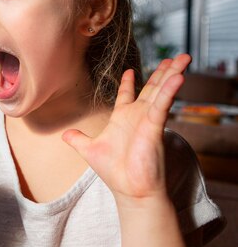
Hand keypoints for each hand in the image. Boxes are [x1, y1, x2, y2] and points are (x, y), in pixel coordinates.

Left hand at [62, 54, 190, 204]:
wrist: (130, 191)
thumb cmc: (114, 172)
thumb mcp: (89, 150)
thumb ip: (78, 139)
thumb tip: (64, 134)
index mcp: (122, 119)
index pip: (127, 95)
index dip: (128, 82)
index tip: (129, 70)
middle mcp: (137, 116)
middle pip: (152, 87)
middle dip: (163, 71)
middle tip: (175, 56)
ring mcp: (147, 120)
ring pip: (161, 91)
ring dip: (172, 74)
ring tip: (182, 57)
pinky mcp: (154, 127)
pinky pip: (162, 105)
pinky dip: (169, 91)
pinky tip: (177, 77)